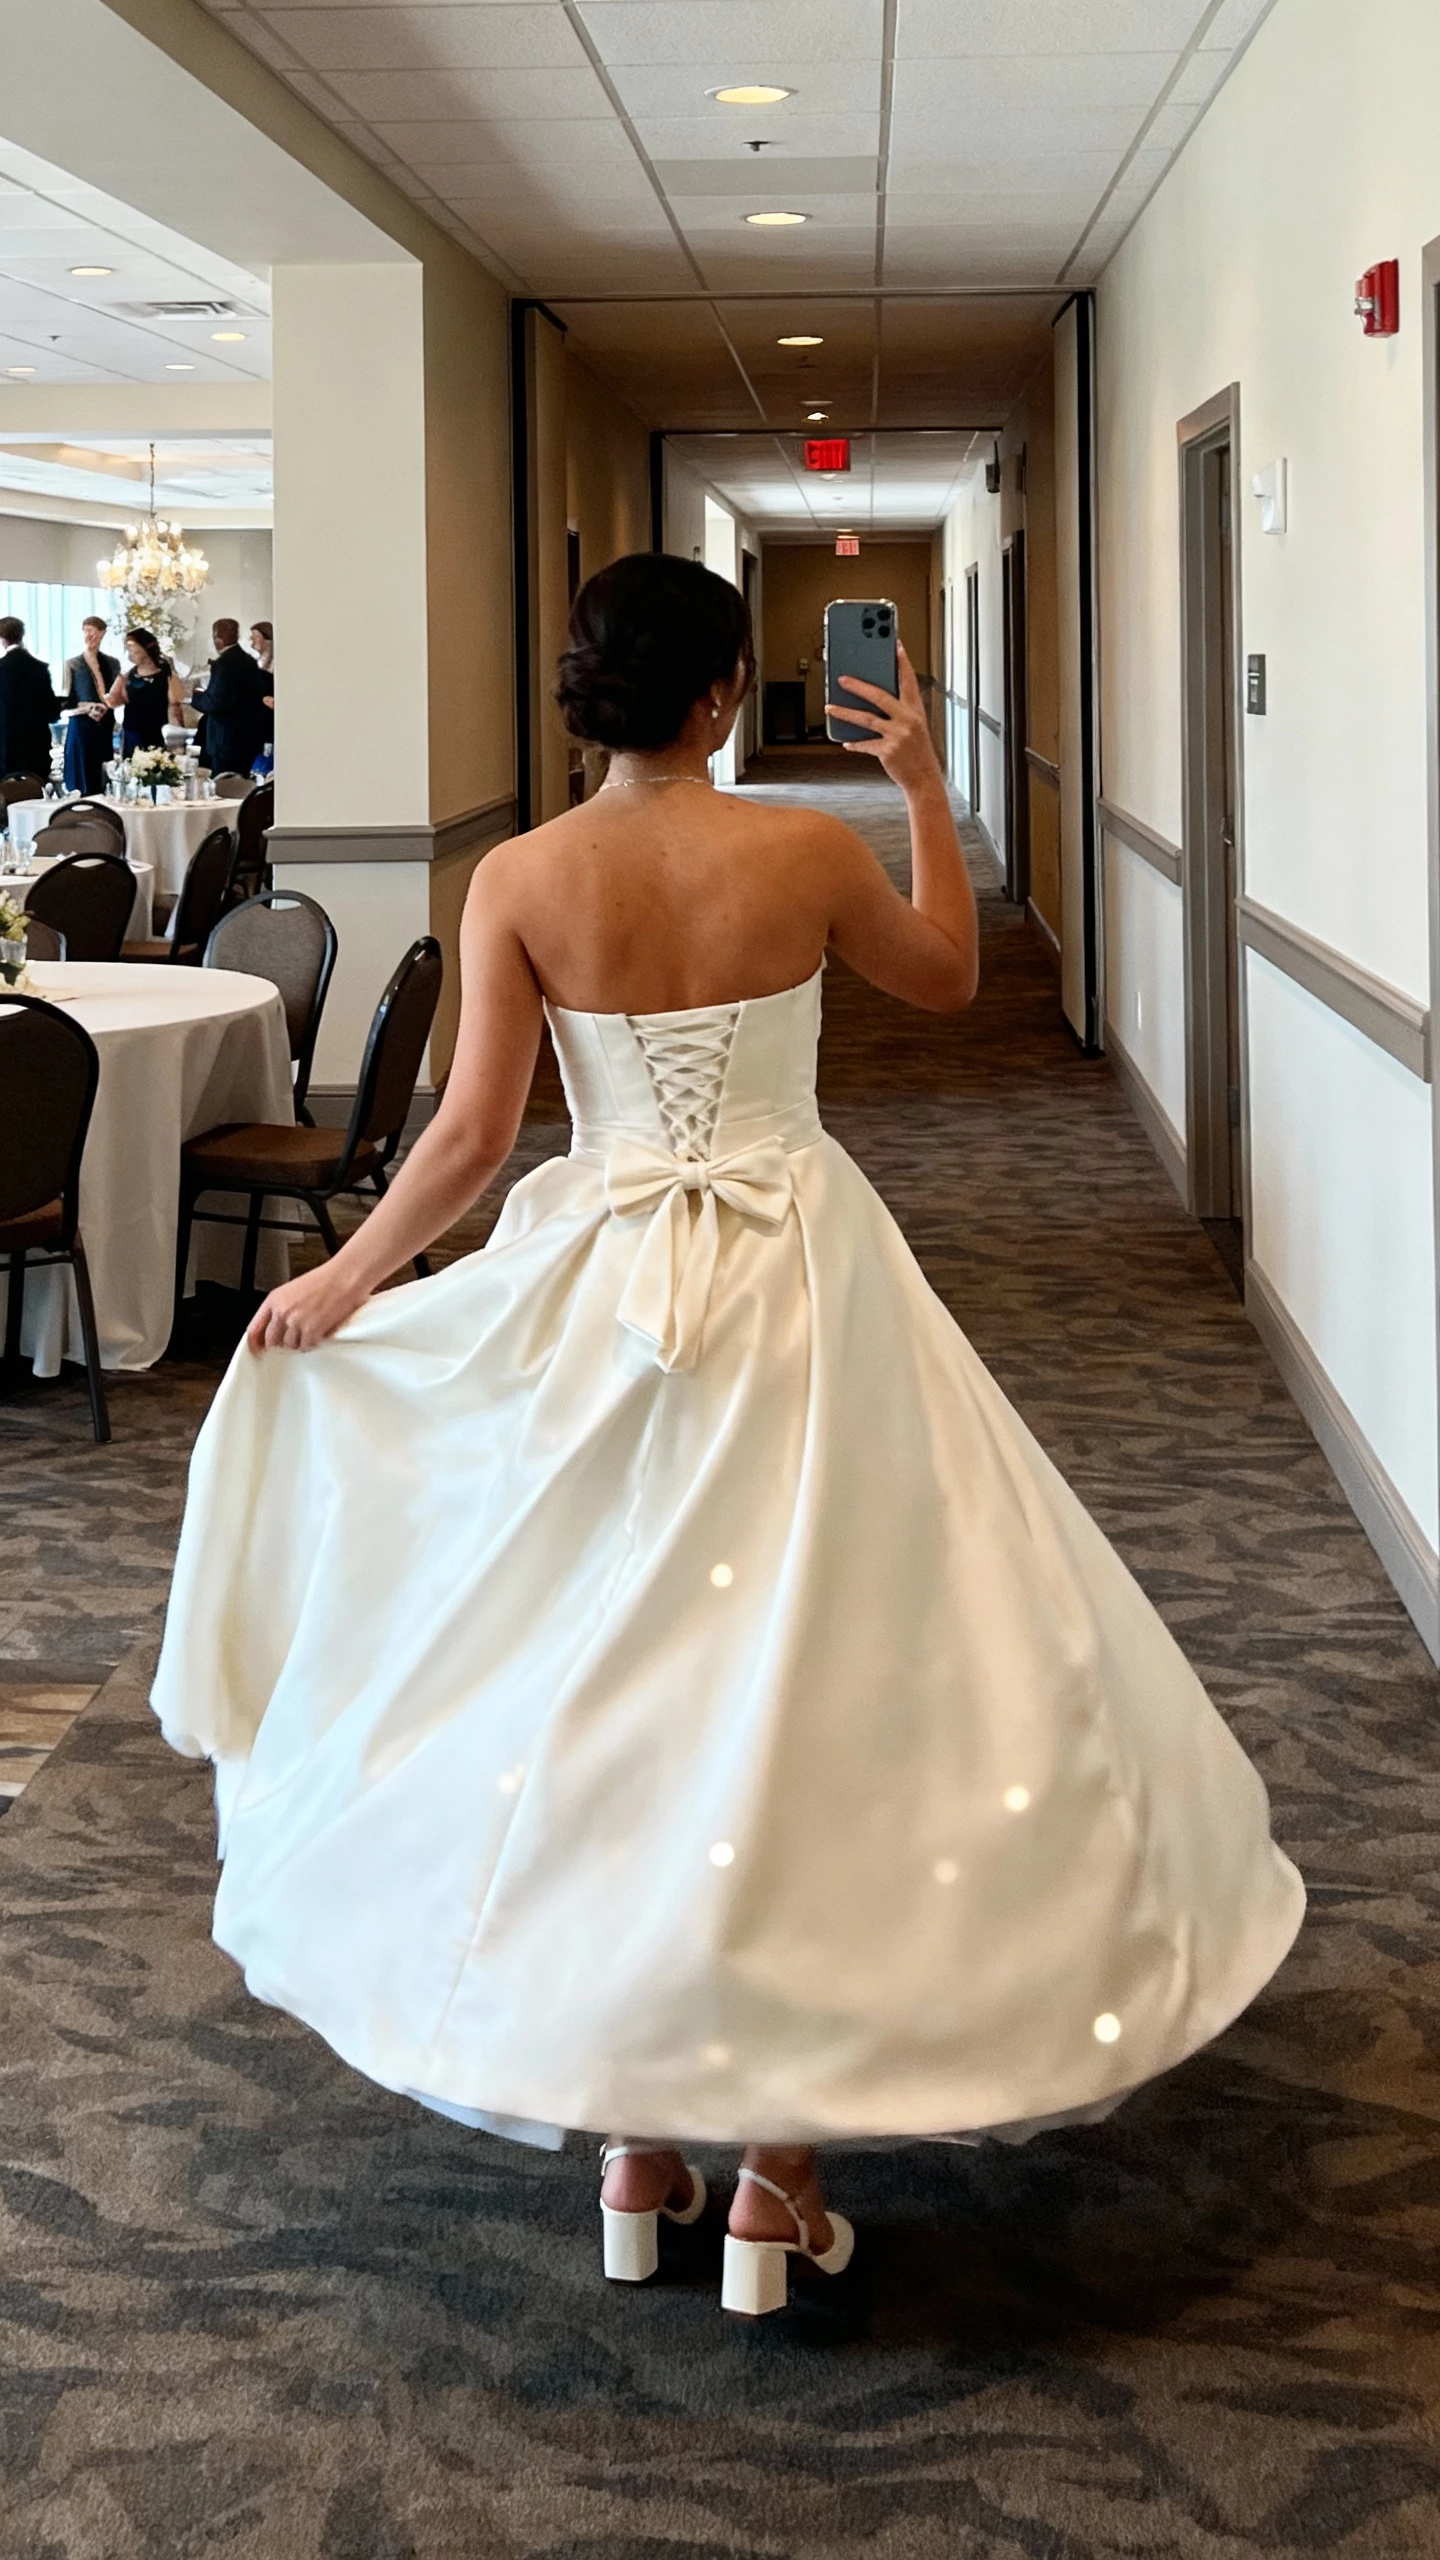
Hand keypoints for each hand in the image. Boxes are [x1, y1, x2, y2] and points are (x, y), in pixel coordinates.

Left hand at [246, 1260, 369, 1354]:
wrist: (345, 1277)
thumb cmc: (325, 1280)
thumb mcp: (293, 1290)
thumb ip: (281, 1308)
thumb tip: (275, 1327)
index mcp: (274, 1300)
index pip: (254, 1328)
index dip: (255, 1343)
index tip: (257, 1350)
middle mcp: (282, 1312)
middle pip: (271, 1341)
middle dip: (281, 1342)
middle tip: (294, 1337)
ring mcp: (295, 1322)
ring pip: (290, 1345)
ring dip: (299, 1342)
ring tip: (311, 1329)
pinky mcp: (311, 1331)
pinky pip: (306, 1346)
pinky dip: (312, 1343)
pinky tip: (319, 1331)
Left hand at [825, 642, 939, 791]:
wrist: (924, 778)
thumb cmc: (917, 752)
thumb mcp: (915, 726)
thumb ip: (900, 711)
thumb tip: (873, 699)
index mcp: (916, 710)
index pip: (908, 680)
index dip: (902, 661)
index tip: (895, 645)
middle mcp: (908, 719)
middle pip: (879, 696)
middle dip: (858, 686)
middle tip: (842, 678)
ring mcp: (898, 735)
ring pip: (866, 719)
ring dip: (845, 712)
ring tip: (829, 707)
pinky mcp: (888, 751)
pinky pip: (865, 744)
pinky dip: (854, 743)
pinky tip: (846, 742)